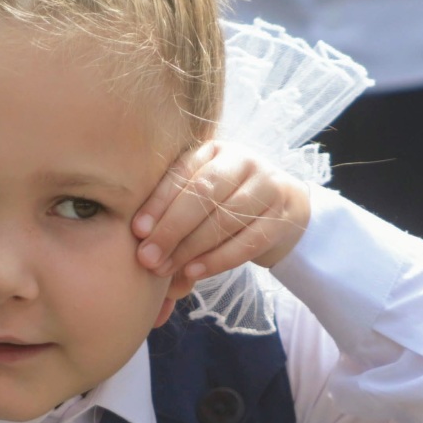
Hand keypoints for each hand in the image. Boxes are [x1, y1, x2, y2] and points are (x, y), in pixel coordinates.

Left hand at [131, 140, 310, 299]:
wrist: (284, 206)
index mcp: (215, 150)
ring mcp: (268, 187)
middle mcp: (244, 161)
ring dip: (190, 249)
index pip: (184, 173)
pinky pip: (246, 243)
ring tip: (166, 268)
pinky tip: (194, 272)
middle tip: (148, 258)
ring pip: (224, 219)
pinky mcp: (282, 217)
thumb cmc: (227, 201)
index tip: (138, 230)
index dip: (159, 203)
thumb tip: (139, 236)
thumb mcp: (201, 193)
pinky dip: (217, 260)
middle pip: (203, 194)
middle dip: (171, 229)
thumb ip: (174, 207)